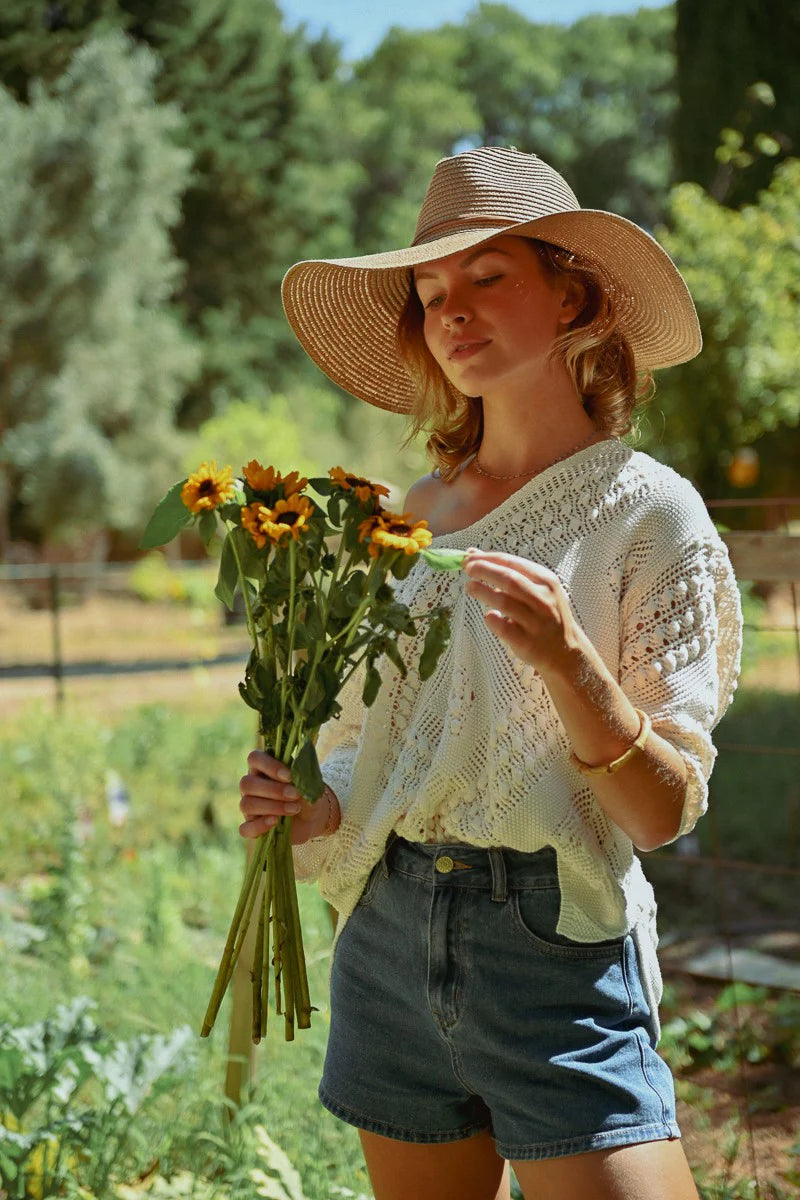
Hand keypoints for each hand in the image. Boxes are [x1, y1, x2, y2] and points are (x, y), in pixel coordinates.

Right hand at [239, 750, 338, 844]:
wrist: (312, 817)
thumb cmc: (306, 793)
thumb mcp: (308, 784)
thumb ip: (301, 778)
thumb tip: (296, 776)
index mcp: (262, 768)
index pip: (254, 758)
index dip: (269, 766)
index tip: (289, 776)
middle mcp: (251, 786)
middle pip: (247, 783)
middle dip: (273, 790)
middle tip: (295, 794)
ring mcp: (249, 807)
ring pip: (247, 804)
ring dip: (272, 806)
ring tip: (294, 809)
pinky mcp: (251, 826)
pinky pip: (245, 828)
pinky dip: (260, 825)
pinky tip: (275, 822)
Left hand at [463, 549, 584, 674]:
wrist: (565, 650)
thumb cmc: (544, 614)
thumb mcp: (535, 588)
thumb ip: (507, 571)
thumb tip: (473, 555)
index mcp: (546, 581)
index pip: (513, 563)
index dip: (488, 558)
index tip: (469, 558)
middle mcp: (543, 600)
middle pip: (509, 579)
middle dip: (484, 570)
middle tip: (467, 569)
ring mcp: (536, 622)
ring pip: (504, 601)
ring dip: (483, 592)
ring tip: (470, 587)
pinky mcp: (527, 642)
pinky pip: (503, 627)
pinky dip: (491, 618)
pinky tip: (488, 616)